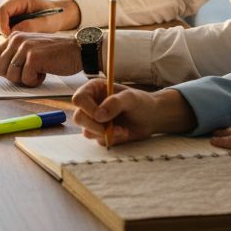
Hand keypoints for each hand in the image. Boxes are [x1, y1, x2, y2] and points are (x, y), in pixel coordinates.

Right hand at [0, 0, 79, 34]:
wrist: (60, 14)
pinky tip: (19, 36)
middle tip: (13, 41)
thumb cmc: (55, 17)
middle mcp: (12, 1)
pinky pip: (3, 25)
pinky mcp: (11, 15)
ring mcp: (10, 8)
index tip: (9, 38)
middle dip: (2, 30)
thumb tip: (12, 33)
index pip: (1, 11)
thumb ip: (29, 26)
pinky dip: (8, 32)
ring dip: (5, 32)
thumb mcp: (45, 23)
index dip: (2, 26)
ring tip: (18, 38)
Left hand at [0, 31, 80, 86]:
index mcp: (13, 39)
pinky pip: (26, 79)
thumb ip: (16, 58)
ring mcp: (23, 47)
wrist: (78, 50)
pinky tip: (46, 71)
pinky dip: (36, 81)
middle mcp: (15, 40)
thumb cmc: (56, 55)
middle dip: (15, 78)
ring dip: (26, 80)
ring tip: (40, 70)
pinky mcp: (32, 56)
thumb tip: (3, 72)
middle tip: (31, 72)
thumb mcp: (32, 52)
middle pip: (1, 71)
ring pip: (12, 76)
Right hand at [70, 82, 197, 146]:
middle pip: (78, 117)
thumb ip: (115, 103)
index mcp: (94, 90)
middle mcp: (91, 105)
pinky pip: (98, 140)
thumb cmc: (142, 102)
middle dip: (94, 126)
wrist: (152, 118)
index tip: (101, 116)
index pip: (79, 99)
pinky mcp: (100, 133)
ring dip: (105, 134)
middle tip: (109, 129)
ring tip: (122, 130)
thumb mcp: (131, 98)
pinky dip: (112, 139)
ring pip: (86, 131)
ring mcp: (94, 120)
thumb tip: (98, 115)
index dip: (87, 109)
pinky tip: (123, 133)